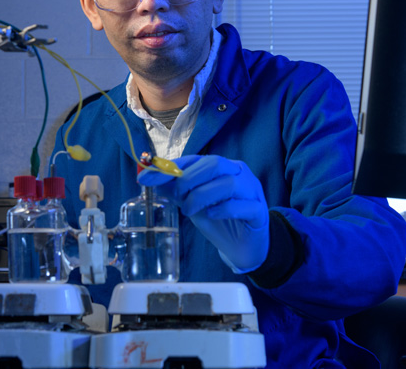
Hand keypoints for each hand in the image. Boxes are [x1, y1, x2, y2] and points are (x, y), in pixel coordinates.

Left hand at [138, 155, 269, 272]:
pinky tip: (211, 215)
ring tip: (189, 211)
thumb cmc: (219, 219)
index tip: (146, 179)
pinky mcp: (259, 211)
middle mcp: (238, 173)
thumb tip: (150, 179)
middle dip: (189, 180)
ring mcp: (252, 191)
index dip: (169, 168)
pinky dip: (223, 208)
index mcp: (221, 167)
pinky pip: (244, 205)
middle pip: (215, 164)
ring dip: (203, 196)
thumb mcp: (193, 203)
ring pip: (229, 183)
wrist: (245, 245)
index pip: (194, 159)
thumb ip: (176, 191)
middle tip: (177, 198)